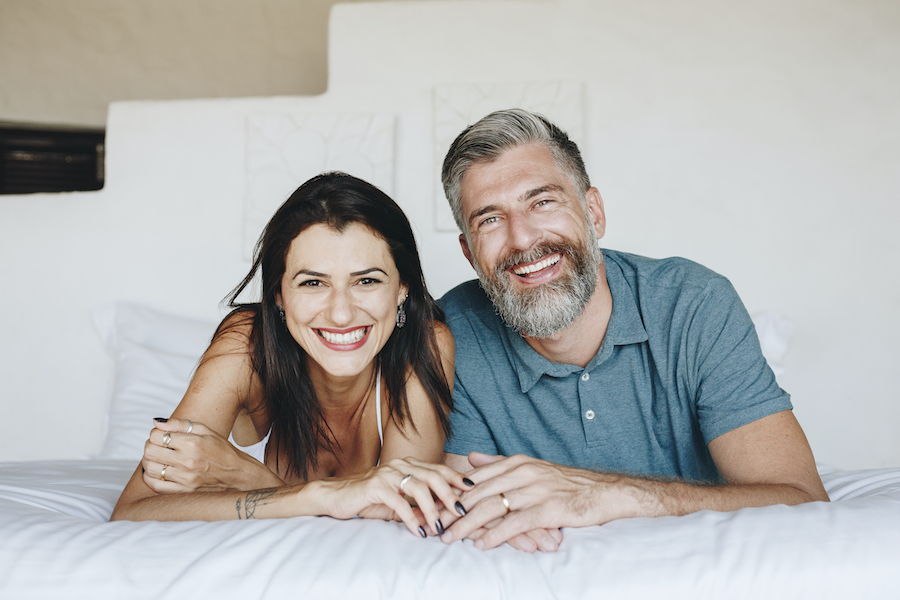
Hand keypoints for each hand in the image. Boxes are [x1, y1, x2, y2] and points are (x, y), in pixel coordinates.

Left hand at [142, 418, 282, 492]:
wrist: (238, 474)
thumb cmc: (222, 450)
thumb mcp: (205, 430)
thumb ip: (180, 424)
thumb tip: (157, 423)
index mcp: (192, 443)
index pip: (156, 435)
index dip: (155, 433)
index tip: (162, 434)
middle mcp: (187, 461)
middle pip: (149, 451)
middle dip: (150, 445)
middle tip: (159, 445)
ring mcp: (185, 478)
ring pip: (150, 468)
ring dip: (150, 461)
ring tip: (159, 458)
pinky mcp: (184, 491)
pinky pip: (156, 485)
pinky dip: (150, 477)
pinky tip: (158, 471)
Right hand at [312, 457, 471, 538]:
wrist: (336, 495)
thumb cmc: (368, 498)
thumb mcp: (397, 501)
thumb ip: (416, 505)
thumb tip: (439, 516)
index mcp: (407, 465)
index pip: (438, 468)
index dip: (456, 478)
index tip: (472, 489)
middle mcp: (400, 465)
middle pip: (433, 476)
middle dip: (450, 494)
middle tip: (461, 511)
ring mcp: (387, 474)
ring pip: (418, 488)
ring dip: (432, 510)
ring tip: (439, 527)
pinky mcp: (375, 487)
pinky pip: (398, 503)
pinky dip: (411, 519)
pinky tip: (419, 532)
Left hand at [442, 452, 619, 550]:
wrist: (605, 492)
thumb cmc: (566, 484)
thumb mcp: (531, 466)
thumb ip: (499, 464)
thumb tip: (471, 457)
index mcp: (516, 462)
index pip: (475, 479)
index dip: (451, 494)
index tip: (433, 506)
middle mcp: (523, 473)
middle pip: (478, 493)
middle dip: (452, 511)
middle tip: (432, 525)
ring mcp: (535, 490)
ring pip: (491, 507)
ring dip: (466, 525)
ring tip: (448, 537)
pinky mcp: (548, 509)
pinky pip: (515, 523)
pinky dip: (496, 535)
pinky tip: (482, 544)